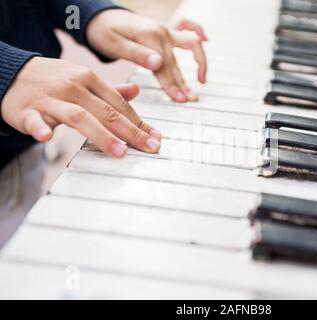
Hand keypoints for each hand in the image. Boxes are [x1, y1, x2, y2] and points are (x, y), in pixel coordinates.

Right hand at [0, 57, 160, 157]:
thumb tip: (136, 90)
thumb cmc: (53, 80)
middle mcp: (72, 87)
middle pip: (106, 111)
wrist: (10, 73)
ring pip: (78, 116)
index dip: (139, 122)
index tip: (156, 138)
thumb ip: (110, 89)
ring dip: (101, 134)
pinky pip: (33, 119)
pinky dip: (39, 127)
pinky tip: (46, 137)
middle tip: (149, 148)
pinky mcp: (25, 110)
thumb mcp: (83, 79)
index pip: (119, 104)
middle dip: (131, 131)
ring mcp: (49, 99)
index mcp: (88, 80)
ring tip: (119, 152)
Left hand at [86, 10, 207, 102]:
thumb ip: (136, 54)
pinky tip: (207, 40)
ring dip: (200, 61)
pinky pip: (187, 25)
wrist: (100, 18)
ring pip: (190, 44)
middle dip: (184, 83)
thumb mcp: (114, 44)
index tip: (179, 99)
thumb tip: (157, 63)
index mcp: (149, 37)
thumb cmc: (103, 31)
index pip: (165, 66)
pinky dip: (198, 30)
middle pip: (176, 63)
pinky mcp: (166, 29)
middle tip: (189, 100)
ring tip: (202, 81)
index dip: (172, 85)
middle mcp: (161, 32)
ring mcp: (166, 29)